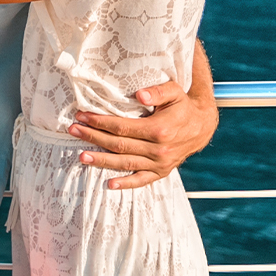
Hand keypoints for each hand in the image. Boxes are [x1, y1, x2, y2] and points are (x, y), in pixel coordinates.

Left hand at [68, 79, 217, 188]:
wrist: (202, 125)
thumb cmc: (183, 105)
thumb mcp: (174, 91)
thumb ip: (158, 91)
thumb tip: (140, 95)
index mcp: (159, 129)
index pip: (122, 127)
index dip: (100, 121)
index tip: (82, 116)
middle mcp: (159, 150)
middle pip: (119, 145)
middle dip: (93, 137)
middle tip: (73, 130)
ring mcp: (160, 163)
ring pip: (125, 163)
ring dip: (102, 160)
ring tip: (81, 156)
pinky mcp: (162, 172)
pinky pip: (142, 180)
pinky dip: (126, 184)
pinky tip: (109, 184)